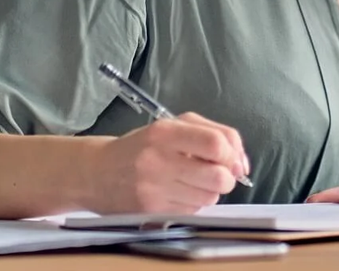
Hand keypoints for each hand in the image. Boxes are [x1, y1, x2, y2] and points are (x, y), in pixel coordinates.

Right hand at [84, 113, 249, 213]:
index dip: (232, 154)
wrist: (97, 172)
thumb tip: (241, 162)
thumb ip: (213, 133)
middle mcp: (158, 160)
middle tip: (215, 174)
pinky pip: (192, 211)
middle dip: (226, 178)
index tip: (231, 160)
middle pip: (218, 177)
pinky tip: (176, 193)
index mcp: (165, 132)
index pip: (216, 143)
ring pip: (209, 197)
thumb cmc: (142, 147)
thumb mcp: (172, 126)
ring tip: (190, 182)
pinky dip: (193, 203)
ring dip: (209, 192)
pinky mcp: (151, 211)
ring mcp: (153, 188)